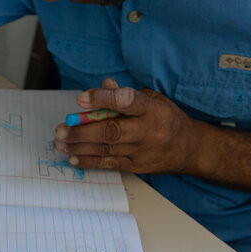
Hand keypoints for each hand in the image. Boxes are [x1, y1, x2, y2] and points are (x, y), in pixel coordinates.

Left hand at [54, 78, 199, 173]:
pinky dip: (89, 161)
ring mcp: (142, 151)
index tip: (81, 99)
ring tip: (60, 142)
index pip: (127, 101)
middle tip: (61, 128)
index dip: (103, 98)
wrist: (190, 149)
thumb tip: (104, 86)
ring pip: (107, 149)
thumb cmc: (166, 118)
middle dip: (82, 130)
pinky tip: (73, 158)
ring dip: (80, 146)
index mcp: (152, 109)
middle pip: (111, 130)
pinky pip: (110, 164)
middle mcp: (148, 131)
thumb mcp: (153, 99)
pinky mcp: (137, 166)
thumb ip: (128, 94)